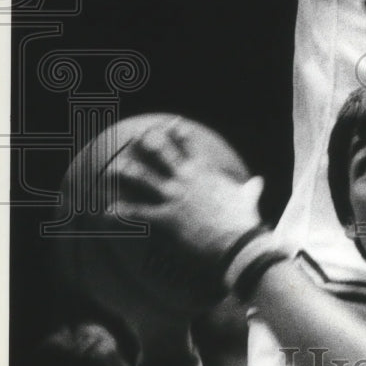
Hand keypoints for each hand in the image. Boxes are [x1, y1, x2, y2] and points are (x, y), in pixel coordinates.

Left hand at [115, 119, 264, 265]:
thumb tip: (258, 182)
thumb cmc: (244, 219)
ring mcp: (175, 196)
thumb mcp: (249, 198)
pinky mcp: (166, 216)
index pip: (190, 144)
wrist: (237, 241)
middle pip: (162, 152)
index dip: (178, 132)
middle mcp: (187, 178)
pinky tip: (106, 211)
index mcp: (206, 171)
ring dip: (127, 171)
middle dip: (148, 143)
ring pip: (144, 177)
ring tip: (113, 168)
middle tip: (136, 137)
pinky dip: (121, 212)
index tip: (170, 124)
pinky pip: (139, 212)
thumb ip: (251, 188)